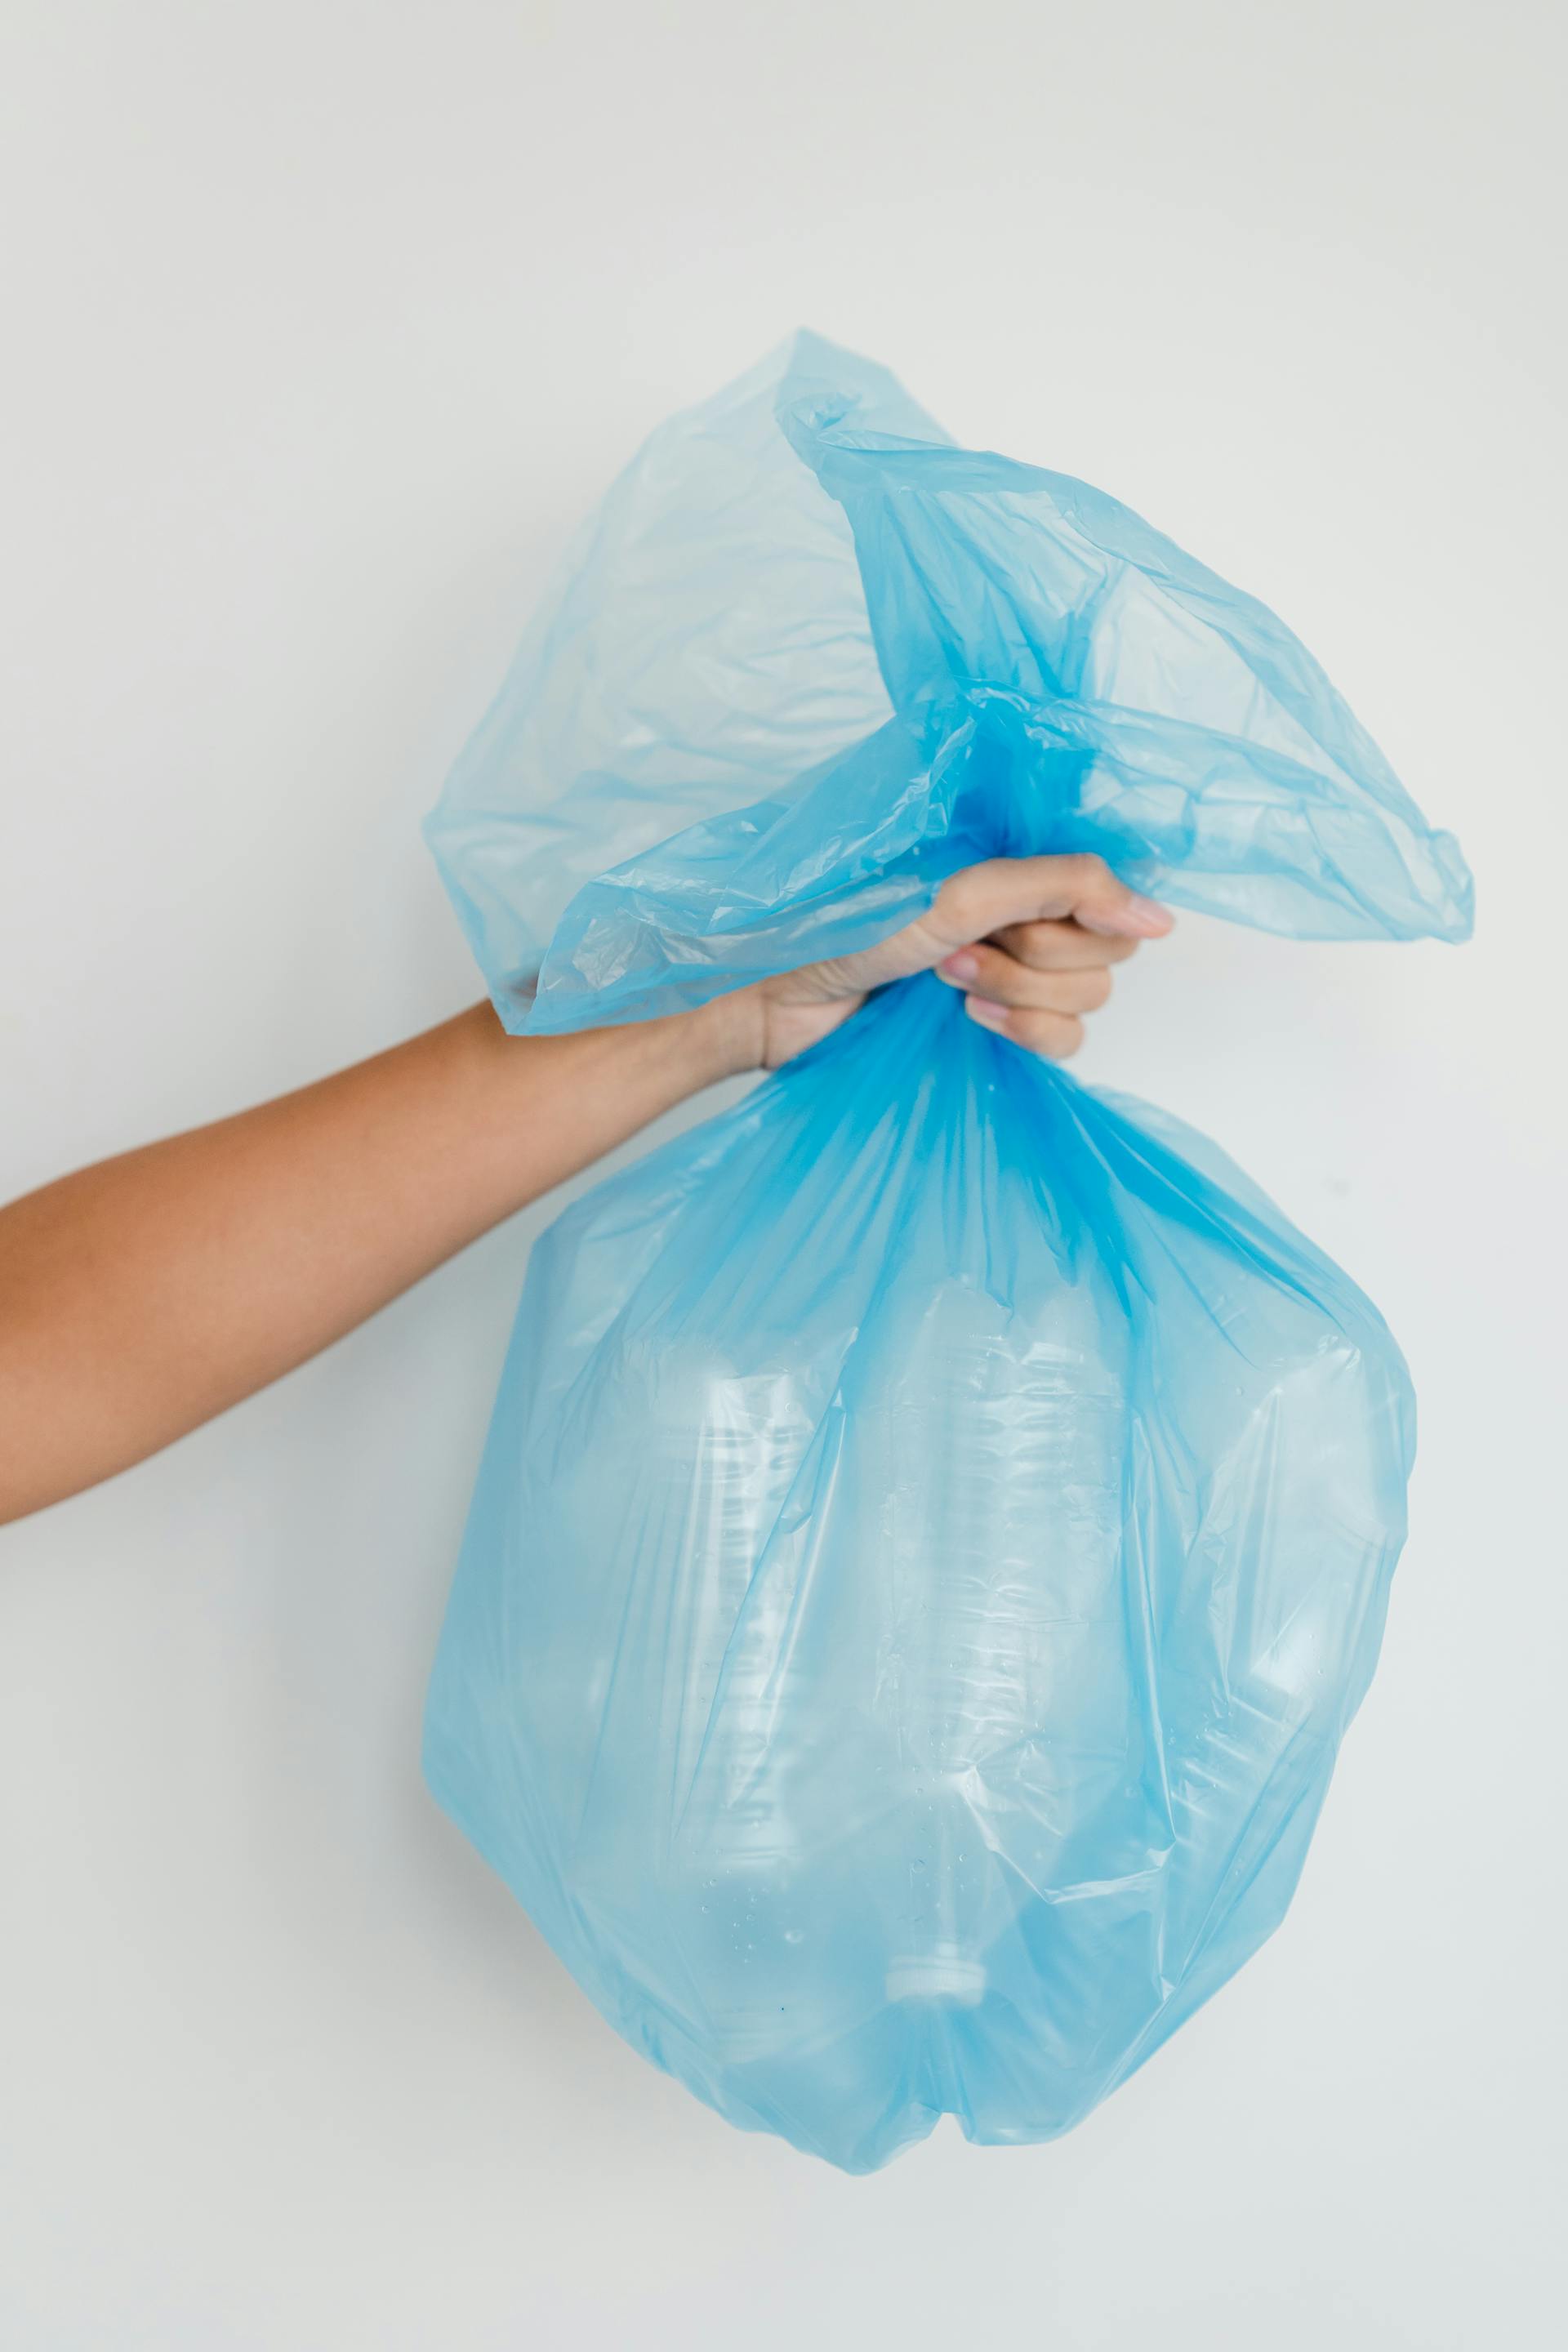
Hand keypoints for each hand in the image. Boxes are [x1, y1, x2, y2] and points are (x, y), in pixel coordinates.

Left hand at [726, 853, 1172, 1070]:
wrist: (777, 997)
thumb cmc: (844, 925)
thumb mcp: (961, 890)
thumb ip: (1065, 886)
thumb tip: (1159, 917)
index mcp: (1020, 858)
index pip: (1111, 884)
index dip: (1087, 909)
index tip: (1028, 915)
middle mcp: (1027, 909)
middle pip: (1106, 946)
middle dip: (1033, 955)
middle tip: (956, 946)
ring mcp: (1013, 969)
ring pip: (1087, 996)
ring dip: (1016, 994)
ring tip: (943, 979)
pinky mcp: (998, 1024)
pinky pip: (1065, 1041)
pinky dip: (1022, 1033)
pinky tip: (965, 1018)